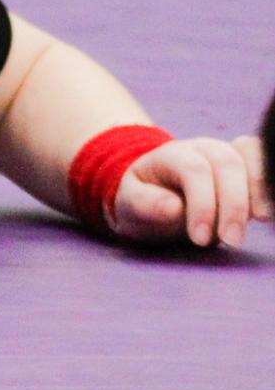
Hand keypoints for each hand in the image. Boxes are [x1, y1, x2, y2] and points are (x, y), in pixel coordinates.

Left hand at [111, 135, 270, 248]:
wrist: (157, 196)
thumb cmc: (144, 201)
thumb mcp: (130, 204)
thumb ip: (145, 203)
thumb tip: (173, 207)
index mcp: (172, 154)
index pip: (193, 169)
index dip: (201, 204)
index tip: (199, 239)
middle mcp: (203, 149)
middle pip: (228, 163)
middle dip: (233, 203)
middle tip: (231, 240)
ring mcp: (229, 156)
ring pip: (253, 158)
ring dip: (261, 190)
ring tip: (261, 220)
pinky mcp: (249, 170)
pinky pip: (266, 166)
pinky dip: (269, 184)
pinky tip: (268, 209)